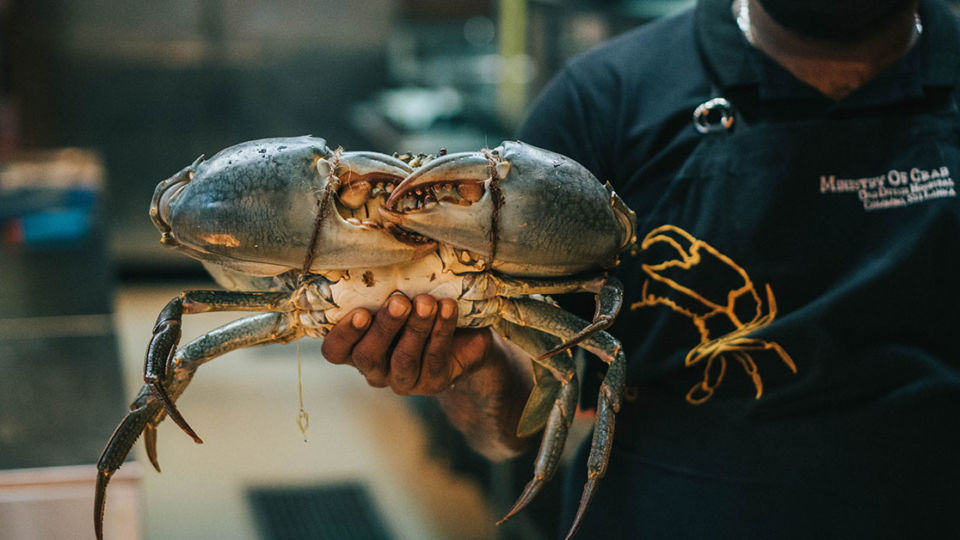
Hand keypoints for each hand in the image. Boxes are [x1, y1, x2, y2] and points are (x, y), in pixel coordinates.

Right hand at [321, 294, 492, 394]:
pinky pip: (434, 358)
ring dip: (415, 328)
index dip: (343, 334)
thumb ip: (380, 283)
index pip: (335, 350)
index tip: (361, 312)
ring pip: (403, 359)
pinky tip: (447, 308)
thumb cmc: (416, 305)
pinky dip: (441, 331)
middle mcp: (374, 368)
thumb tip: (376, 243)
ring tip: (427, 302)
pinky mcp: (432, 383)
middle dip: (385, 326)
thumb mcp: (395, 294)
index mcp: (354, 347)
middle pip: (368, 355)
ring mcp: (403, 379)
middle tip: (400, 301)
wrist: (461, 331)